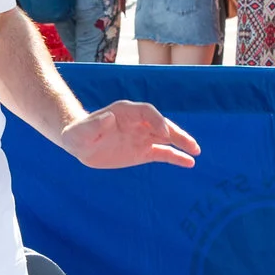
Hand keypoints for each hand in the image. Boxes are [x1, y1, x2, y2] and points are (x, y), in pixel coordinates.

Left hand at [62, 100, 199, 169]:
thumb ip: (94, 124)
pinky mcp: (143, 151)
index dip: (156, 121)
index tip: (163, 134)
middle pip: (162, 124)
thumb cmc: (78, 134)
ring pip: (166, 138)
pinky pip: (162, 153)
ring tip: (196, 151)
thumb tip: (109, 117)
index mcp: (125, 111)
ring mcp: (142, 136)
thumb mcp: (82, 130)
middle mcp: (138, 122)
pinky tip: (189, 162)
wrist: (80, 144)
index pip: (147, 112)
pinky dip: (175, 157)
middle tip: (190, 144)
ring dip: (181, 143)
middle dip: (176, 133)